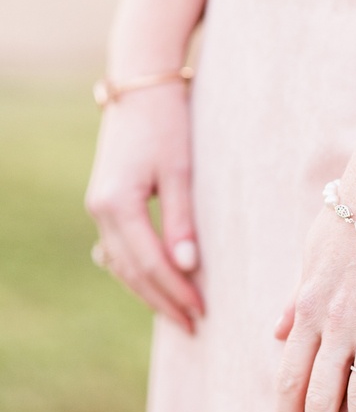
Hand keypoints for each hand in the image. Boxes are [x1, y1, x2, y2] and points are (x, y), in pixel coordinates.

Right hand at [85, 84, 203, 332]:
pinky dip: (136, 272)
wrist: (140, 85)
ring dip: (148, 291)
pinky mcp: (105, 203)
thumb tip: (187, 266)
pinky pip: (118, 250)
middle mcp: (100, 210)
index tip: (201, 312)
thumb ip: (182, 221)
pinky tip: (152, 285)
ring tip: (177, 313)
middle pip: (132, 271)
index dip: (176, 292)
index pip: (150, 263)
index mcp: (117, 204)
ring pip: (121, 265)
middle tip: (192, 325)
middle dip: (163, 301)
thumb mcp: (180, 171)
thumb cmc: (167, 123)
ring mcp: (98, 208)